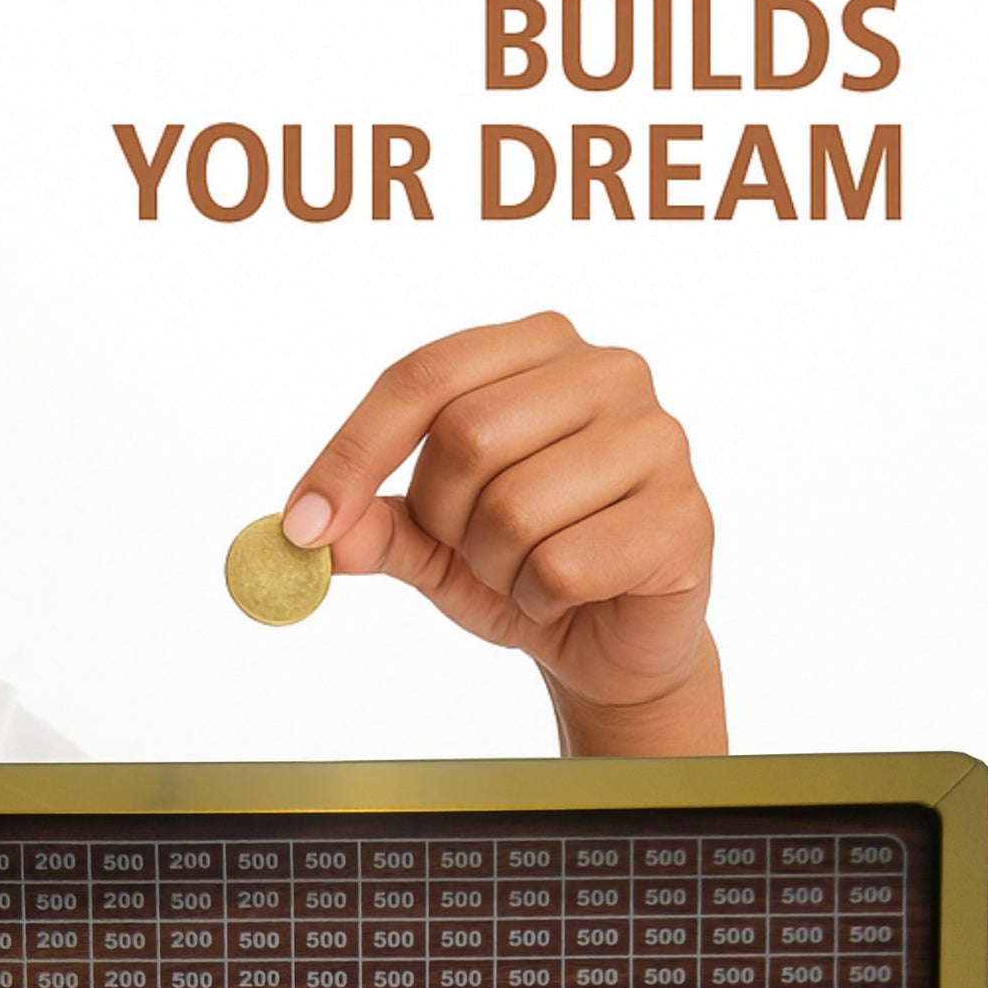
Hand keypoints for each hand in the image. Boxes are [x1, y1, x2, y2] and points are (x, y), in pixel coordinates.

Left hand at [282, 311, 725, 755]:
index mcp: (538, 348)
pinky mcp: (685, 516)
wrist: (610, 639)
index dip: (352, 451)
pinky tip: (566, 595)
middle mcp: (608, 372)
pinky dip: (538, 599)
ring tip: (524, 569)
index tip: (301, 524)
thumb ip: (372, 522)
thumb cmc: (523, 562)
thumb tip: (313, 528)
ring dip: (493, 565)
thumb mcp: (429, 541)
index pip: (424, 375)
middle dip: (442, 515)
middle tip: (464, 547)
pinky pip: (563, 567)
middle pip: (467, 435)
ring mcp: (658, 439)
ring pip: (514, 508)